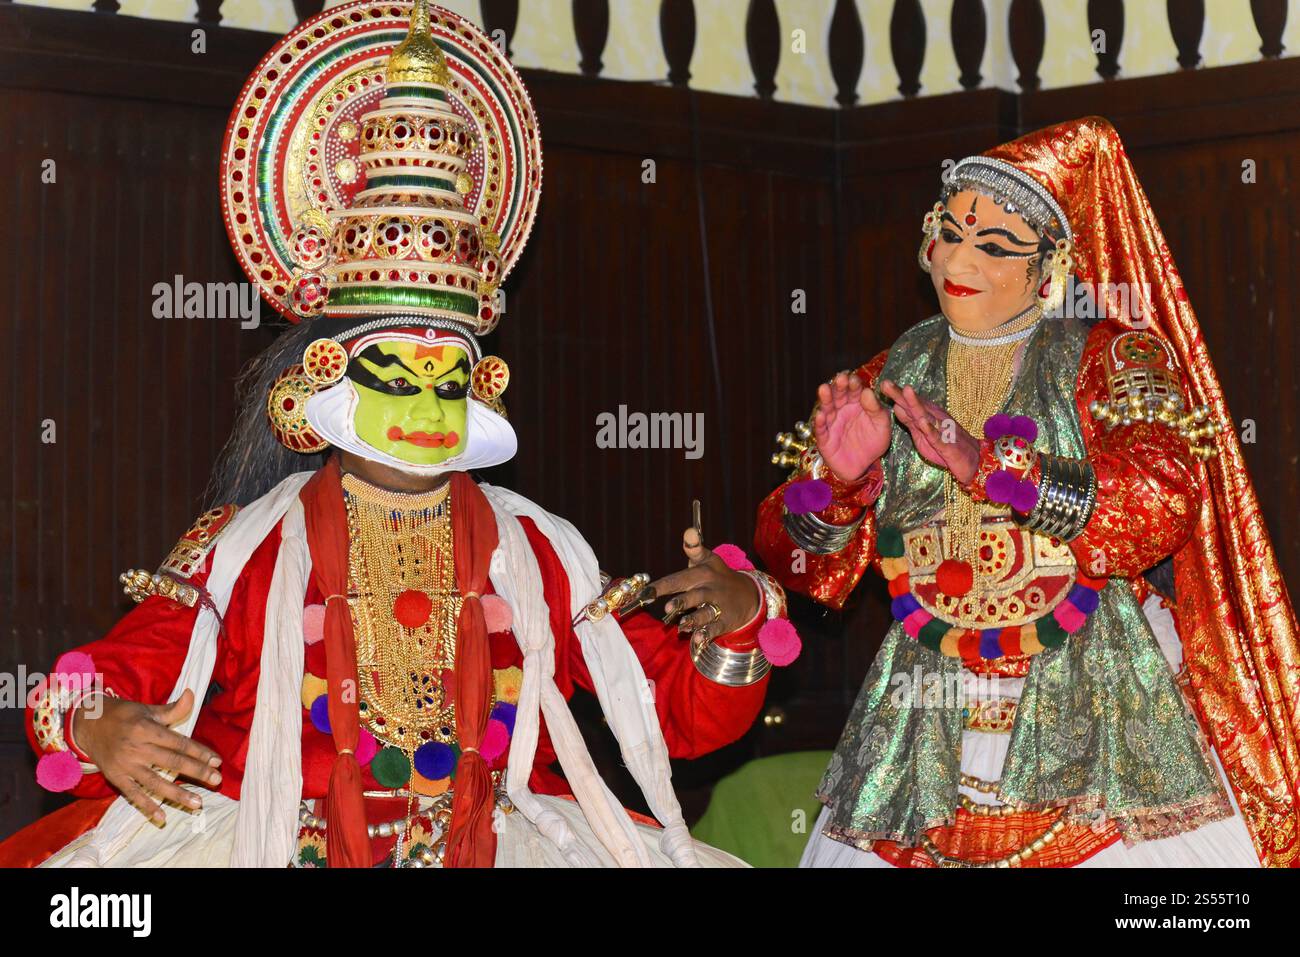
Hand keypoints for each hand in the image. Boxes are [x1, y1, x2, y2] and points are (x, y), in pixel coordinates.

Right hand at [71, 688, 222, 825]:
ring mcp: (126, 765)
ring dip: (177, 794)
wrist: (88, 724)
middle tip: (216, 781)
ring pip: (155, 782)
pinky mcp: (116, 778)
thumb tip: (191, 694)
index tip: (216, 762)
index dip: (200, 752)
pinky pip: (133, 794)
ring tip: (197, 803)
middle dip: (197, 772)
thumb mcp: (147, 710)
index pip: (179, 743)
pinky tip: (161, 817)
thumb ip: (172, 709)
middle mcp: (137, 748)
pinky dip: (147, 806)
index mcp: (147, 729)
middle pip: (172, 763)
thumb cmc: (124, 715)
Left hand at [647, 528, 760, 642]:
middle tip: (667, 609)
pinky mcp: (726, 621)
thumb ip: (694, 547)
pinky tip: (697, 641)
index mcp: (702, 574)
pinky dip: (706, 635)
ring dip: (694, 619)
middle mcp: (710, 590)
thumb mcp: (708, 559)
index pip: (678, 579)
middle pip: (695, 595)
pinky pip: (715, 629)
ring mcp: (719, 606)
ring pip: (706, 613)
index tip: (644, 593)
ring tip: (682, 626)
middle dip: (682, 601)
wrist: (750, 594)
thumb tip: (689, 530)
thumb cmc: (718, 576)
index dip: (660, 586)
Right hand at [814, 372, 891, 482]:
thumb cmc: (873, 443)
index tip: (854, 379)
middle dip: (838, 387)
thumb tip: (867, 391)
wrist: (864, 467)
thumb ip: (877, 409)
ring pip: (827, 408)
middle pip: (838, 396)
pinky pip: (821, 430)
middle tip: (840, 379)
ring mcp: (832, 424)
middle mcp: (842, 410)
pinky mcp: (825, 439)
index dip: (853, 384)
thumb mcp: (882, 426)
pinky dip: (820, 422)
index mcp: (856, 404)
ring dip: (825, 399)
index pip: (854, 390)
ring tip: (824, 389)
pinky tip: (821, 415)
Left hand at [879, 380, 979, 484]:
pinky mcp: (947, 445)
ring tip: (905, 391)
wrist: (972, 460)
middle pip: (915, 404)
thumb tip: (895, 407)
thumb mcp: (922, 433)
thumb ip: (910, 420)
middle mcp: (935, 418)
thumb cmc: (945, 445)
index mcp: (927, 416)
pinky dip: (930, 429)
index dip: (896, 394)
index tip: (882, 383)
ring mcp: (942, 430)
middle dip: (900, 394)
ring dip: (916, 404)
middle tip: (886, 383)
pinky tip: (922, 422)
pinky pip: (937, 436)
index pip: (909, 403)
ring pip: (926, 415)